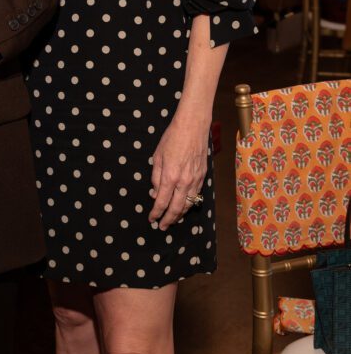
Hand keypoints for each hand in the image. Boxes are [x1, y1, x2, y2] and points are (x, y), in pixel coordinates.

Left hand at [148, 113, 208, 229]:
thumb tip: (155, 192)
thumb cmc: (172, 138)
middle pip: (176, 208)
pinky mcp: (202, 176)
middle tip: (162, 226)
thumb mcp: (157, 156)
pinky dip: (189, 204)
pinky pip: (195, 196)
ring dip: (179, 214)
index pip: (161, 202)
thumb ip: (156, 176)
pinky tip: (184, 205)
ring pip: (188, 204)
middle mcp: (183, 182)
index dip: (156, 213)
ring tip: (172, 219)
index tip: (152, 219)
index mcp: (169, 176)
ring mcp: (195, 180)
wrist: (192, 126)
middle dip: (168, 220)